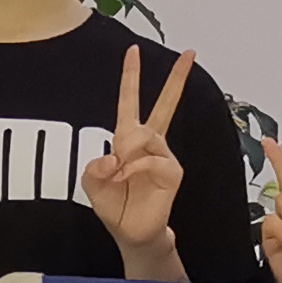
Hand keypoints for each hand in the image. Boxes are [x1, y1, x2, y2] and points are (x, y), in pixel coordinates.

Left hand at [79, 46, 195, 257]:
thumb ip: (94, 166)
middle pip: (165, 104)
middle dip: (177, 78)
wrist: (131, 232)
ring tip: (120, 174)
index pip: (130, 101)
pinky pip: (153, 158)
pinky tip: (128, 177)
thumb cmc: (115, 205)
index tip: (133, 50)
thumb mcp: (91, 182)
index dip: (131, 76)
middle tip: (190, 53)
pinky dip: (136, 168)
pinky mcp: (172, 171)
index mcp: (127, 139)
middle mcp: (149, 142)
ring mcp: (163, 155)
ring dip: (127, 153)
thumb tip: (115, 157)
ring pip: (146, 135)